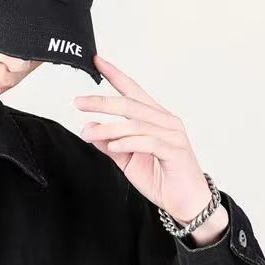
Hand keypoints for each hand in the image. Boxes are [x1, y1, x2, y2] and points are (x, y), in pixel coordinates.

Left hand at [74, 54, 228, 240]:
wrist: (186, 203)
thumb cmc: (161, 179)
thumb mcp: (128, 160)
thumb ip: (111, 144)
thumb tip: (89, 128)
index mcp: (155, 118)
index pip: (133, 91)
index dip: (115, 75)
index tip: (96, 61)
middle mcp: (166, 121)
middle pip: (131, 104)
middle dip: (103, 101)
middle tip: (78, 102)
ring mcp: (172, 135)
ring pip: (136, 124)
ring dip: (109, 128)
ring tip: (88, 132)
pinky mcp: (175, 152)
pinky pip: (149, 142)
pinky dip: (128, 142)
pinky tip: (113, 145)